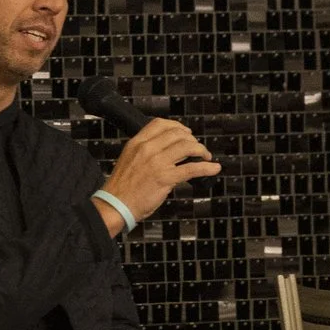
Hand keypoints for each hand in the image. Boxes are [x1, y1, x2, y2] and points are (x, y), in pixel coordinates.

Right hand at [94, 117, 221, 233]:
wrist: (115, 205)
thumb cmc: (121, 188)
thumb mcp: (129, 160)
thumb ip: (145, 152)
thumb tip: (166, 152)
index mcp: (137, 143)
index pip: (160, 124)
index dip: (177, 126)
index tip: (185, 132)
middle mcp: (147, 149)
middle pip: (178, 133)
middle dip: (192, 140)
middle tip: (197, 148)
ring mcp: (157, 162)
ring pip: (187, 147)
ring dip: (201, 151)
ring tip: (205, 157)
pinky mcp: (166, 177)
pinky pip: (192, 168)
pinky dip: (207, 167)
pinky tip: (213, 168)